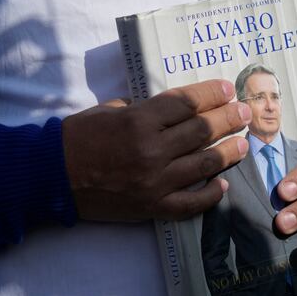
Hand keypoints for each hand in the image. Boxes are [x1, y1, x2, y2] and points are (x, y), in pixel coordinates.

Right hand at [62, 80, 251, 220]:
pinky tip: (223, 186)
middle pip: (202, 130)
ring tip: (244, 143)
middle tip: (245, 112)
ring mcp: (154, 181)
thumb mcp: (109, 109)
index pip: (187, 103)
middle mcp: (151, 149)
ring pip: (204, 164)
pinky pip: (190, 203)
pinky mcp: (152, 206)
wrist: (52, 176)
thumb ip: (143, 107)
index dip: (212, 93)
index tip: (228, 89)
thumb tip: (175, 108)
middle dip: (229, 118)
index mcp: (139, 120)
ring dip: (229, 152)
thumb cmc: (78, 137)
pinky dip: (210, 195)